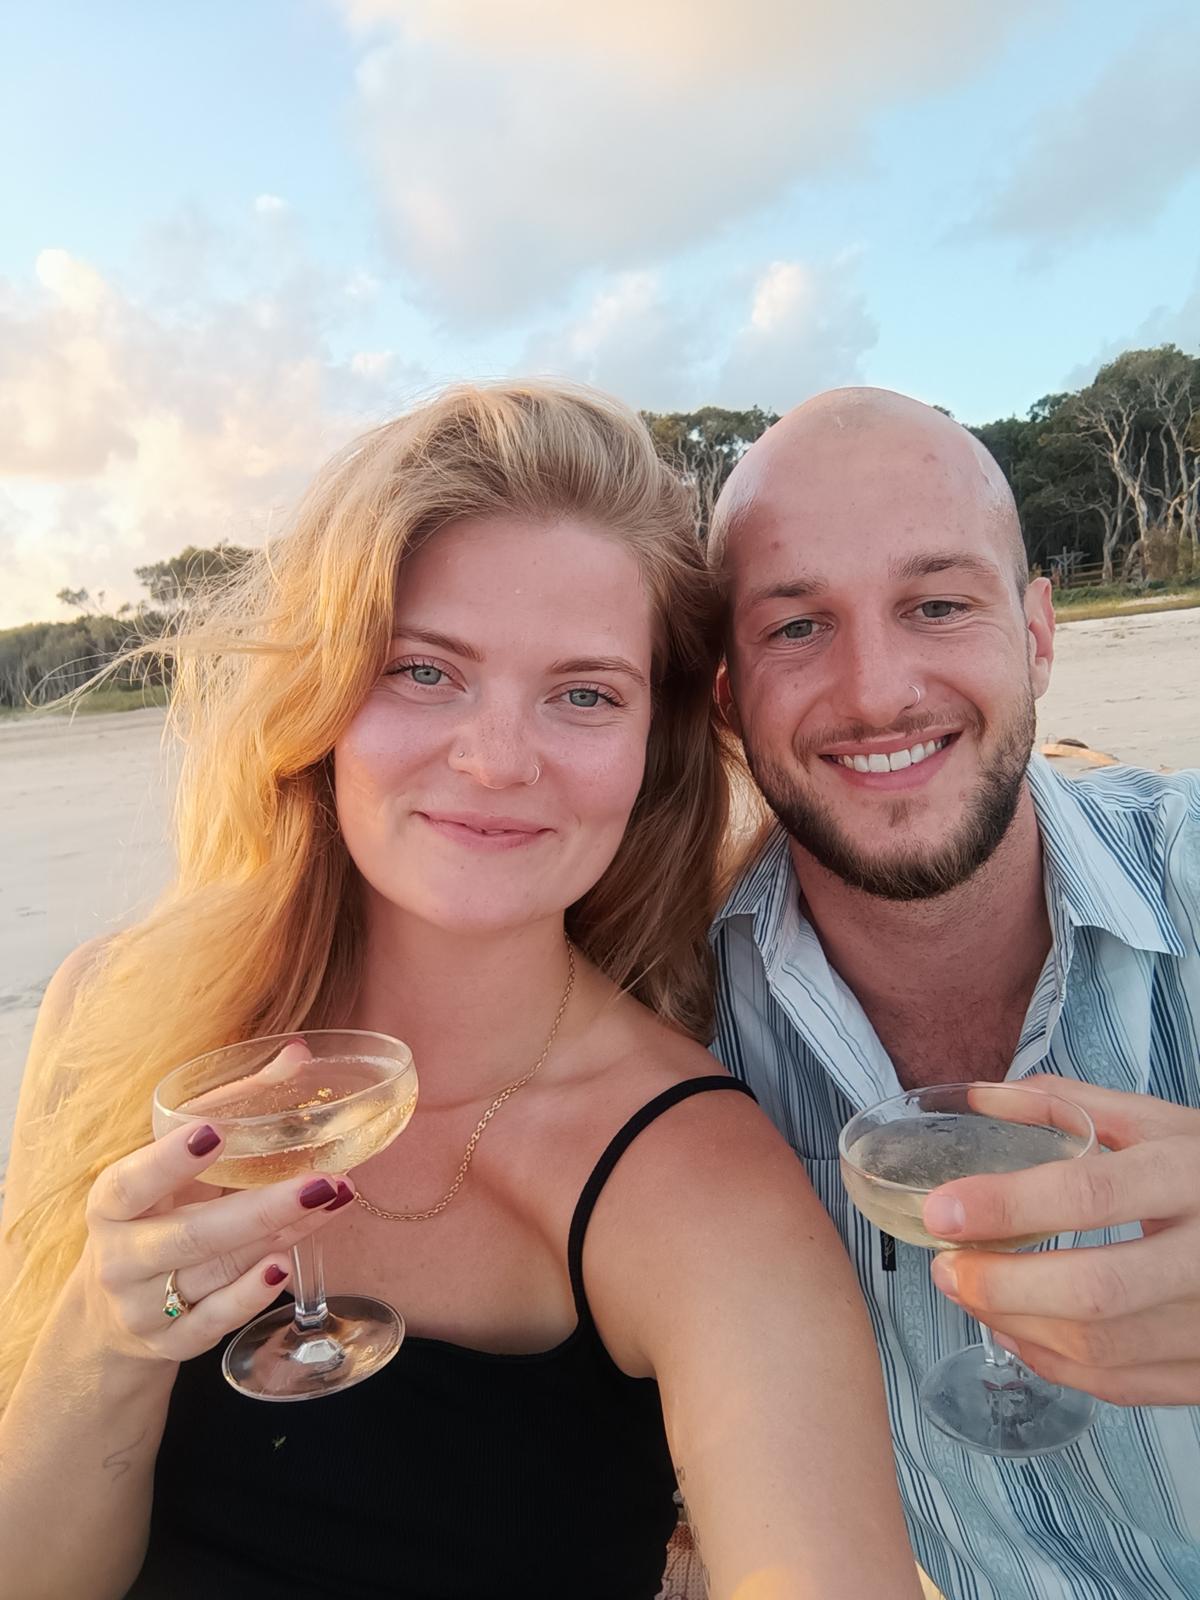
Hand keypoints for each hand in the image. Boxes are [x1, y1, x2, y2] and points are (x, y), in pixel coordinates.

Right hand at [77, 1120, 354, 1363]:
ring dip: (279, 1238)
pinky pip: (214, 1322)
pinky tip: (286, 1263)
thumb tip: (298, 1054)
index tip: (212, 1130)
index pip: (133, 1181)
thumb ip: (232, 1105)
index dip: (169, 1160)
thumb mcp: (175, 1164)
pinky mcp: (170, 1343)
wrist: (113, 1308)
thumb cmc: (157, 1211)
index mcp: (112, 1201)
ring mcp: (143, 1306)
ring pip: (216, 1273)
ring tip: (331, 1202)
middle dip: (260, 1210)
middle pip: (191, 1236)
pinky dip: (250, 1296)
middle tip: (320, 1182)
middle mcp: (121, 1257)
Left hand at [921, 1077, 1199, 1405]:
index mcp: (1190, 1175)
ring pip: (1101, 1348)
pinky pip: (1122, 1386)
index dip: (1007, 1206)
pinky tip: (1016, 1330)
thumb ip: (1069, 1107)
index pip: (1089, 1194)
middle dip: (1000, 1285)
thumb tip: (979, 1098)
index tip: (942, 1210)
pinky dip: (1054, 1363)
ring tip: (968, 1292)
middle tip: (945, 1266)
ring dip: (1016, 1325)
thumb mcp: (1160, 1122)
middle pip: (1092, 1291)